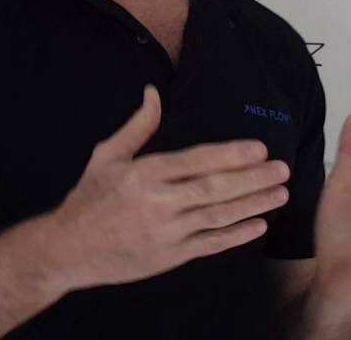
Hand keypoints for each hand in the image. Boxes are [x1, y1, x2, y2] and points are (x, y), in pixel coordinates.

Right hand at [44, 84, 291, 291]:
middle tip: (283, 170)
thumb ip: (138, 126)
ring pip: (218, 216)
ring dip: (253, 205)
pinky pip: (210, 245)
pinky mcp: (170, 258)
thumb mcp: (108, 155)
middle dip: (253, 179)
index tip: (259, 149)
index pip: (198, 161)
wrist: (67, 249)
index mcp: (146, 174)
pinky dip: (236, 235)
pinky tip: (258, 225)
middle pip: (216, 189)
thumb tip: (154, 92)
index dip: (231, 155)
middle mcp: (160, 203)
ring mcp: (167, 233)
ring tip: (281, 194)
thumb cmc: (89, 198)